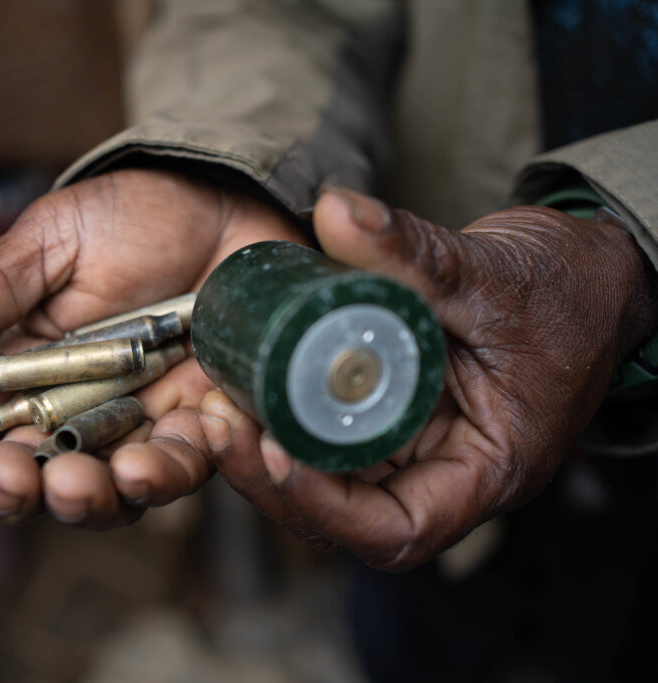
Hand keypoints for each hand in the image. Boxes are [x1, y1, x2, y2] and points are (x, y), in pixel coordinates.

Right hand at [0, 169, 302, 526]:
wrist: (231, 205)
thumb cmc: (135, 217)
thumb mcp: (52, 238)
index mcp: (19, 366)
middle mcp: (70, 411)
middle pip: (22, 473)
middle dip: (7, 488)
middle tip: (6, 475)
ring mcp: (135, 426)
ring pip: (99, 493)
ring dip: (84, 499)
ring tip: (79, 481)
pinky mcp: (202, 430)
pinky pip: (184, 470)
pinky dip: (167, 474)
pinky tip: (153, 457)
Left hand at [199, 187, 657, 568]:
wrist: (584, 276)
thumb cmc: (566, 293)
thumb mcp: (492, 274)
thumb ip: (413, 250)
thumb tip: (334, 210)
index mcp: (483, 469)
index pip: (398, 529)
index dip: (327, 506)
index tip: (276, 455)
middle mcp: (439, 471)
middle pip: (341, 511)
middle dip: (270, 477)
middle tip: (218, 424)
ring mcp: (407, 445)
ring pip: (323, 475)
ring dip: (262, 451)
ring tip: (214, 404)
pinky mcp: (383, 412)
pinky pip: (323, 429)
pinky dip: (280, 413)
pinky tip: (238, 382)